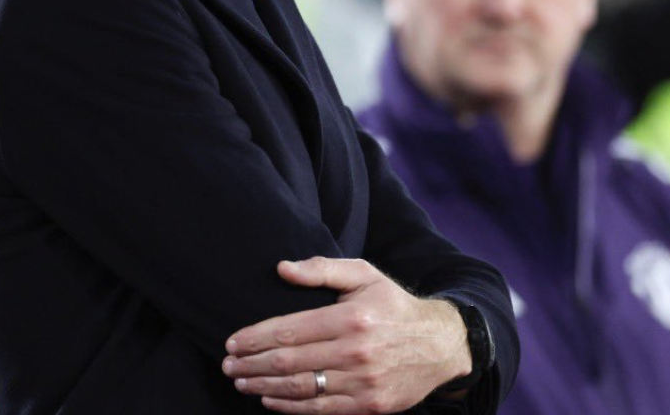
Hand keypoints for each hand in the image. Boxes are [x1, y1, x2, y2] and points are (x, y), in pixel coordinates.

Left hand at [223, 257, 470, 413]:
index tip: (232, 342)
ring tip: (242, 382)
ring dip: (264, 387)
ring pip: (301, 388)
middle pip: (289, 361)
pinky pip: (320, 409)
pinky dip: (290, 407)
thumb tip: (282, 268)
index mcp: (351, 317)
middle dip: (252, 364)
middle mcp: (356, 351)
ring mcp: (363, 382)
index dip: (255, 338)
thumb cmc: (394, 306)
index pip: (290, 329)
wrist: (440, 345)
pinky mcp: (369, 406)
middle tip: (228, 365)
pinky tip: (270, 400)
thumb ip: (322, 269)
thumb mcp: (364, 275)